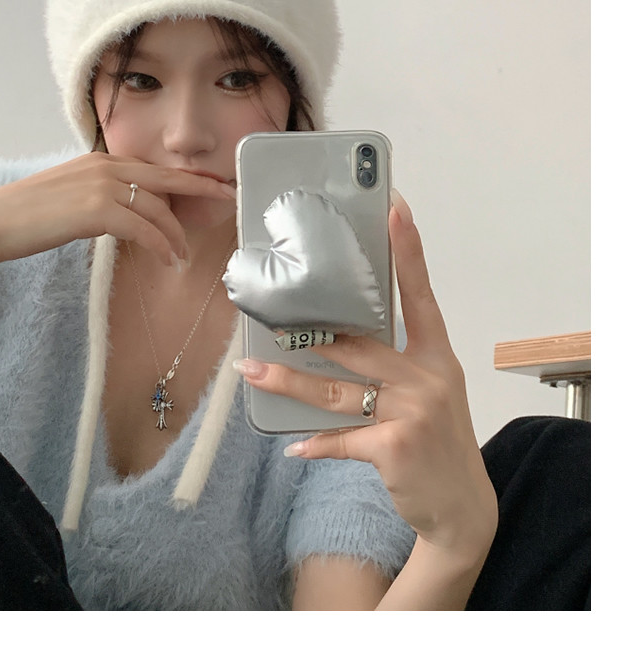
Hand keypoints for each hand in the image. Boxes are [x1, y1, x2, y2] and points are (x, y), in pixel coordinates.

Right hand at [0, 153, 234, 270]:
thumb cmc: (20, 215)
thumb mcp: (63, 196)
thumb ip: (93, 197)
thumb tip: (117, 213)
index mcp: (97, 159)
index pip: (150, 167)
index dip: (182, 178)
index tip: (207, 185)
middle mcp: (104, 165)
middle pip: (165, 177)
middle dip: (200, 188)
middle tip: (227, 198)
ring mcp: (100, 185)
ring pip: (157, 207)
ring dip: (176, 232)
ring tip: (183, 254)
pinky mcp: (95, 209)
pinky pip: (143, 228)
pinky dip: (161, 244)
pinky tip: (168, 259)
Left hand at [235, 192, 497, 571]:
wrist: (462, 507)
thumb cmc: (439, 439)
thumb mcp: (432, 390)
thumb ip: (396, 362)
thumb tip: (338, 337)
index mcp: (436, 355)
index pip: (420, 293)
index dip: (407, 250)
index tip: (394, 208)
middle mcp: (427, 377)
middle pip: (358, 345)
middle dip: (312, 331)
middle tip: (271, 314)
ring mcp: (412, 413)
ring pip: (337, 391)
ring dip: (289, 384)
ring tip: (252, 371)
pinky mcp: (393, 449)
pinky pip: (342, 440)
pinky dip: (315, 444)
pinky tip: (293, 446)